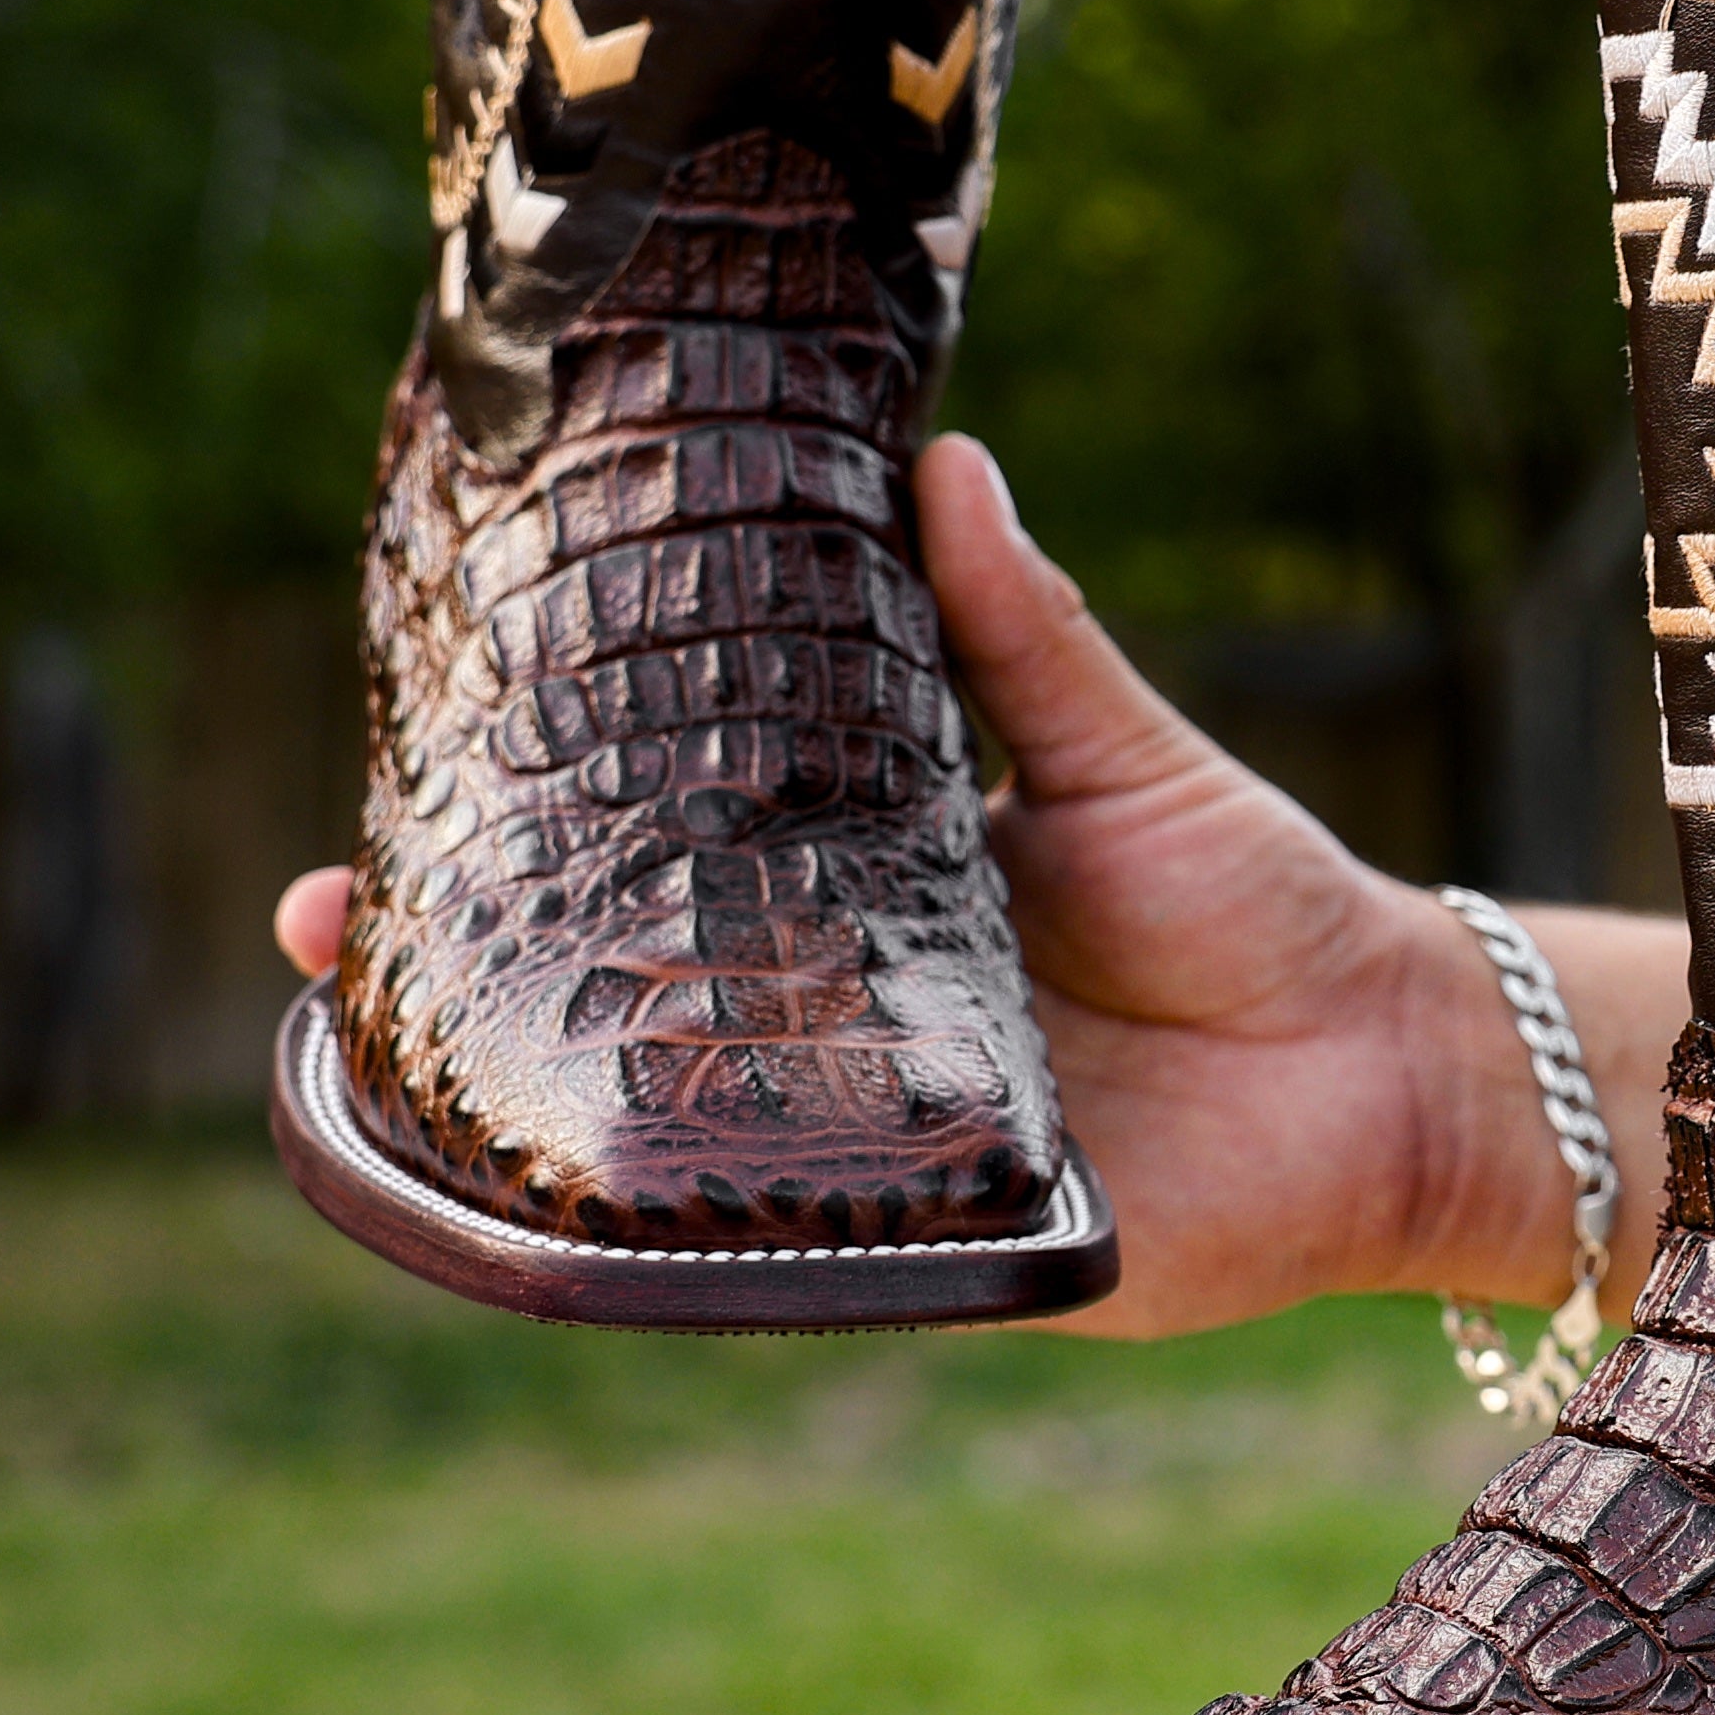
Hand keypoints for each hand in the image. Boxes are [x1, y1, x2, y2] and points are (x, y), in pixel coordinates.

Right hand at [274, 434, 1678, 1336]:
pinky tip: (581, 1214)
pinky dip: (692, 1240)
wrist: (1391, 1068)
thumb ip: (1025, 632)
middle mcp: (841, 1018)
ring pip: (671, 1140)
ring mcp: (873, 1144)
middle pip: (627, 1003)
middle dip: (470, 976)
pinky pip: (790, 1257)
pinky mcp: (935, 1251)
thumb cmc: (1264, 900)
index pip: (667, 853)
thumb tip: (941, 456)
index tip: (389, 796)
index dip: (533, 836)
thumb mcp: (1122, 754)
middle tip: (323, 925)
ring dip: (536, 1110)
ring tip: (394, 1064)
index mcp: (866, 890)